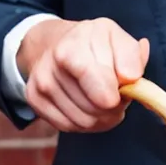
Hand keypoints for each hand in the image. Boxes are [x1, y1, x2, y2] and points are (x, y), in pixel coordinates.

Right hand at [19, 18, 149, 132]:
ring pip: (84, 121)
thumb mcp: (117, 38)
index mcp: (79, 41)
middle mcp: (56, 58)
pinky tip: (85, 107)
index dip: (120, 95)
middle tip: (115, 95)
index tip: (125, 85)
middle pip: (97, 107)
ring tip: (101, 100)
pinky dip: (82, 123)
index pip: (104, 86)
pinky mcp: (33, 97)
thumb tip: (131, 76)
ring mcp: (42, 79)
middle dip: (114, 106)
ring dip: (100, 117)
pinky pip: (67, 126)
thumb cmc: (94, 44)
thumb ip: (132, 56)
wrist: (55, 43)